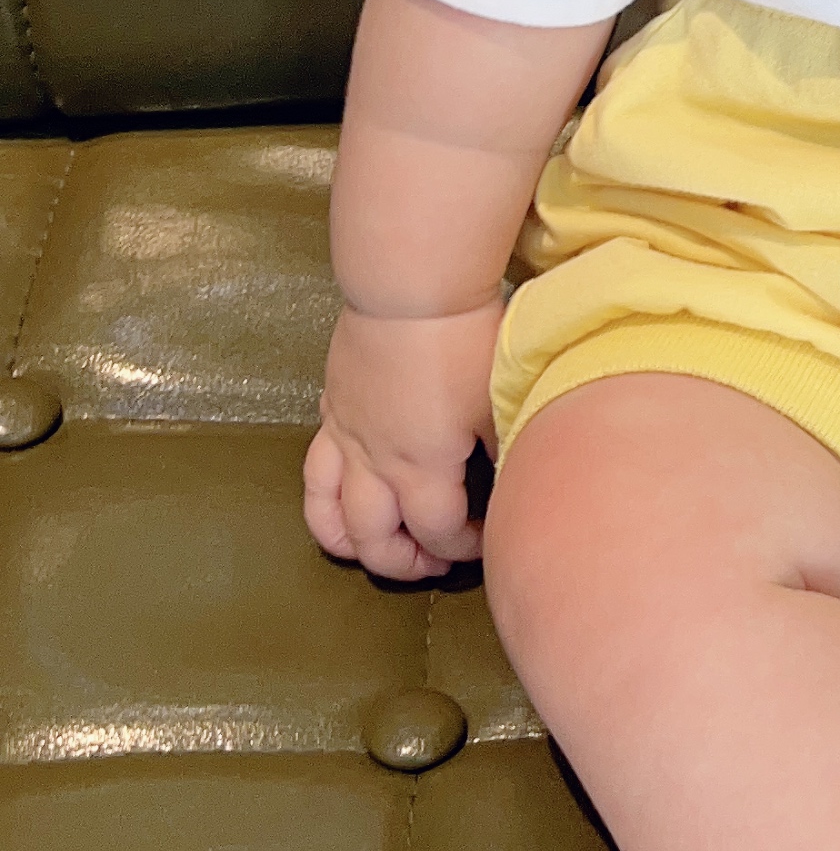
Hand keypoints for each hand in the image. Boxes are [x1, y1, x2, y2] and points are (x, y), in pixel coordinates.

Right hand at [303, 299, 502, 581]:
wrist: (409, 287)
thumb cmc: (464, 341)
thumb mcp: (499, 402)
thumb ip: (503, 451)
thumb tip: (513, 482)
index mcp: (422, 467)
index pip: (439, 533)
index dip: (463, 548)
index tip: (485, 540)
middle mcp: (375, 463)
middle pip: (374, 541)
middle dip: (404, 563)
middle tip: (433, 560)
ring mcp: (346, 437)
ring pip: (326, 514)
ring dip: (349, 542)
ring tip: (376, 544)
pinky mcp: (331, 409)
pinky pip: (315, 468)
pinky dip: (326, 495)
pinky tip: (349, 490)